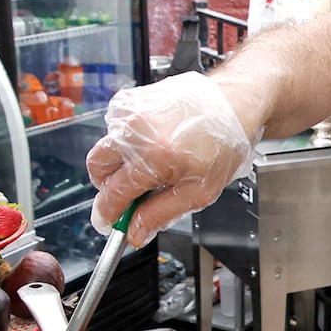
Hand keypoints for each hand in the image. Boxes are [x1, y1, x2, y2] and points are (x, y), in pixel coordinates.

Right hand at [85, 73, 260, 243]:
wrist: (234, 104)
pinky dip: (128, 141)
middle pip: (96, 166)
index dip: (108, 213)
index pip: (113, 193)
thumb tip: (136, 232)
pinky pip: (117, 127)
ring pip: (106, 146)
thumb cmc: (224, 142)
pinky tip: (154, 144)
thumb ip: (161, 214)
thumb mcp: (199, 191)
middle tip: (127, 195)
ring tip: (152, 165)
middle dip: (106, 185)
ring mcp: (132, 111)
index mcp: (153, 155)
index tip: (108, 222)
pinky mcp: (132, 98)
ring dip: (120, 162)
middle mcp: (136, 130)